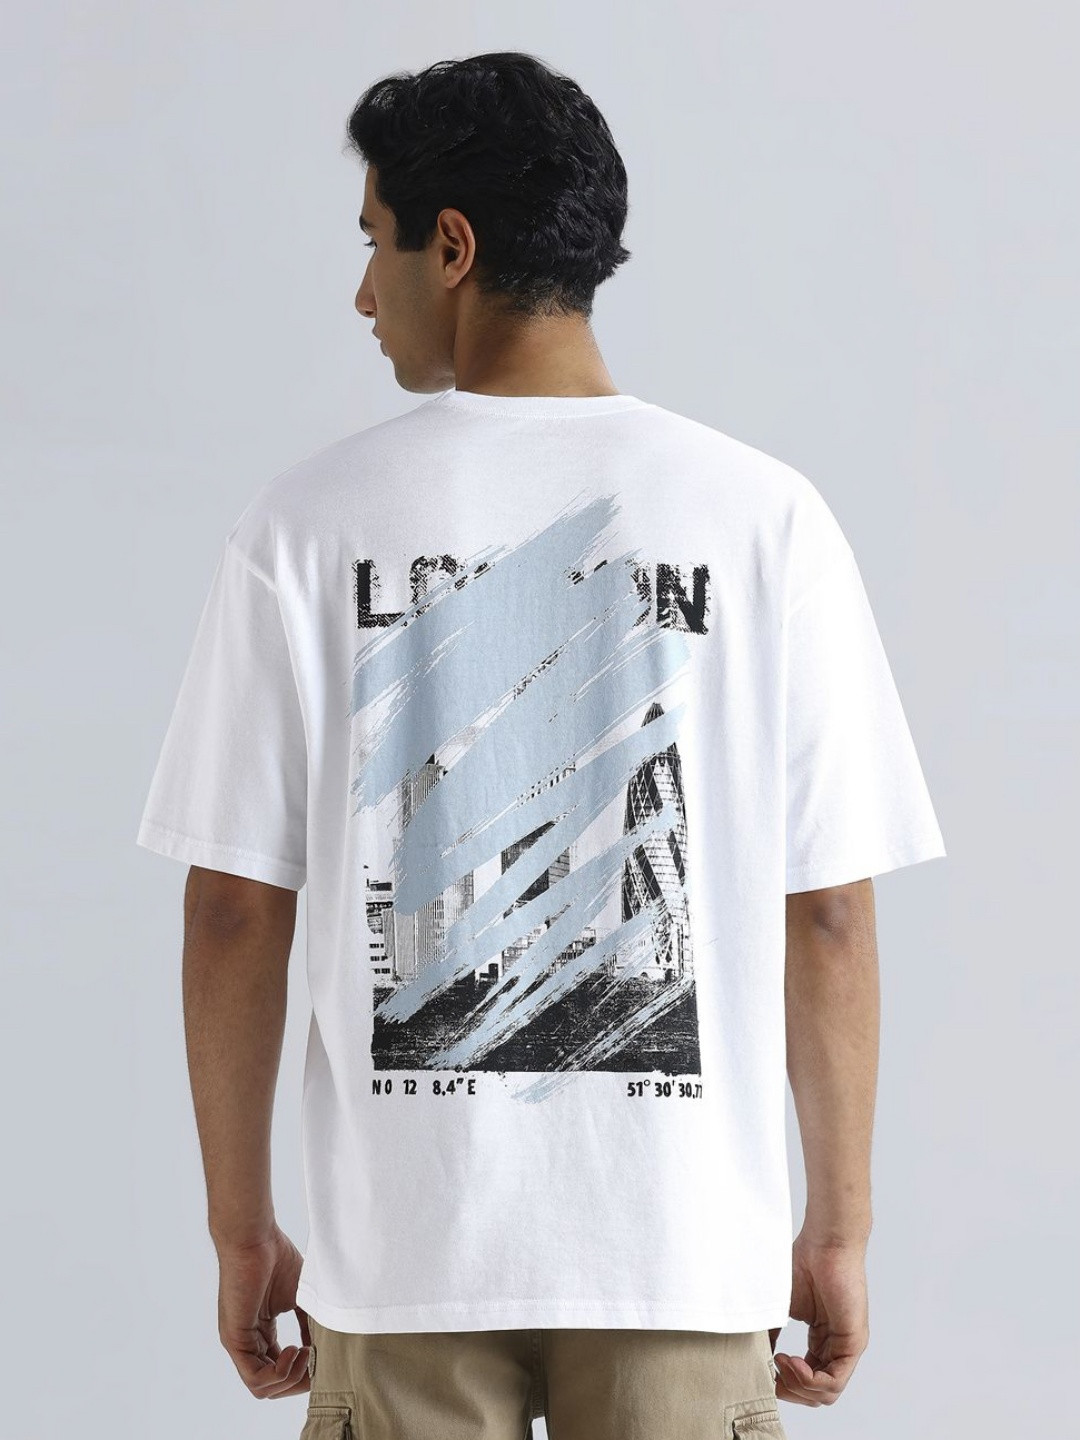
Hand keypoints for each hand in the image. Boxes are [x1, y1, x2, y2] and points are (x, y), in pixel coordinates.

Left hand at [215, 1222, 312, 1398]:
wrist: (254, 1237)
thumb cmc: (276, 1257)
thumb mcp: (302, 1296)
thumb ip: (311, 1323)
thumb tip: (326, 1349)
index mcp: (262, 1332)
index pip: (281, 1369)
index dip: (304, 1372)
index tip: (324, 1358)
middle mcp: (249, 1342)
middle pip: (274, 1385)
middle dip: (300, 1381)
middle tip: (319, 1363)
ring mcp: (239, 1343)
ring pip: (263, 1387)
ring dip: (291, 1379)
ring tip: (307, 1353)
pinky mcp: (234, 1340)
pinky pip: (255, 1377)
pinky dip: (279, 1373)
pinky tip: (294, 1349)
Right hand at [773, 1232, 868, 1406]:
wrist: (824, 1244)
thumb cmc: (802, 1265)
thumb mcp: (779, 1309)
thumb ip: (769, 1336)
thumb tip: (756, 1361)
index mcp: (820, 1341)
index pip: (805, 1381)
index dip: (783, 1384)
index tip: (763, 1370)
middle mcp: (835, 1347)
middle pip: (815, 1394)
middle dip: (790, 1391)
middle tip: (771, 1373)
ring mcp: (846, 1348)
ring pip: (826, 1393)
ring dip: (798, 1386)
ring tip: (781, 1363)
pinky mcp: (853, 1344)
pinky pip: (835, 1381)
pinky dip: (810, 1380)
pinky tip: (793, 1362)